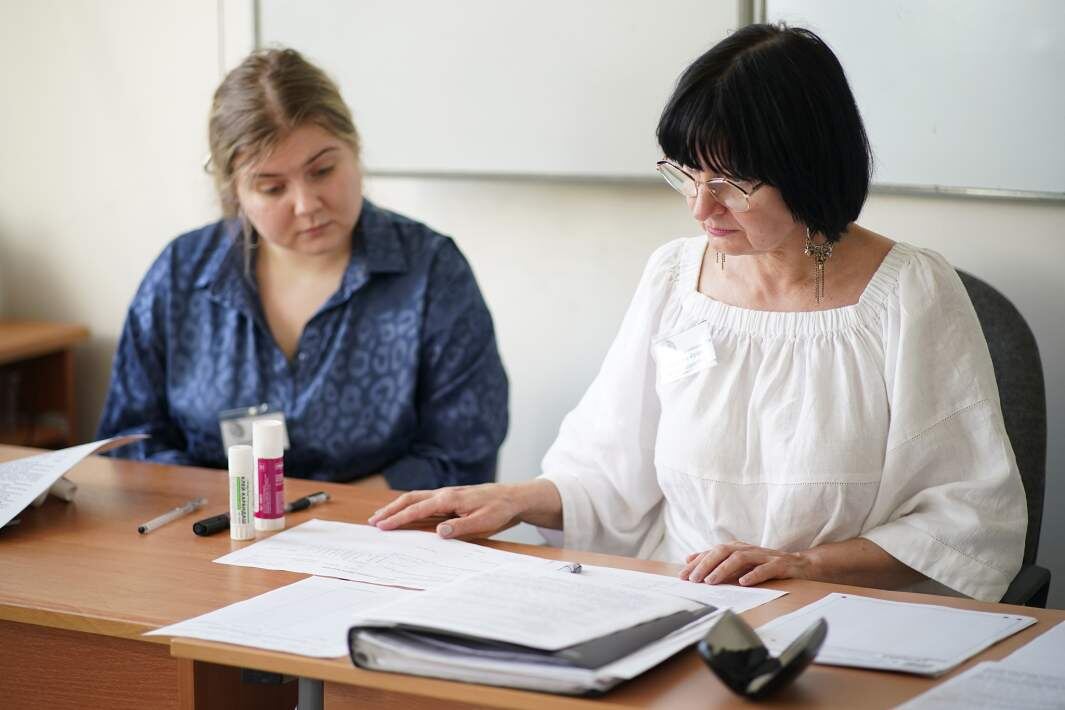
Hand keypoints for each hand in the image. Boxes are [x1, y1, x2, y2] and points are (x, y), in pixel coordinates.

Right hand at [368, 480, 559, 539]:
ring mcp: (447, 495)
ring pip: (416, 499)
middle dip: (390, 509)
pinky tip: (406, 515)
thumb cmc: (500, 510)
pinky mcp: (450, 500)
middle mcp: (444, 494)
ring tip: (382, 518)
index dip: (398, 518)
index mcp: (449, 499)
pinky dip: (410, 508)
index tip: (382, 526)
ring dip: (398, 508)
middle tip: (373, 521)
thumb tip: (438, 532)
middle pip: (410, 499)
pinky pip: (425, 502)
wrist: (513, 497)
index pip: (417, 509)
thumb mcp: (484, 522)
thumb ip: (460, 527)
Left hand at [678, 541, 812, 586]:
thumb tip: (690, 560)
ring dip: (723, 569)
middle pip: (723, 551)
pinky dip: (753, 575)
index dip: (697, 562)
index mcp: (737, 548)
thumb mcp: (739, 562)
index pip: (712, 552)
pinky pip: (764, 569)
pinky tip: (743, 582)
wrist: (800, 564)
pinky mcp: (779, 565)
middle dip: (706, 564)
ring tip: (711, 581)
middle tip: (693, 579)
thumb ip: (717, 561)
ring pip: (740, 558)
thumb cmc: (765, 564)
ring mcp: (763, 556)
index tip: (682, 575)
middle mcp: (748, 549)